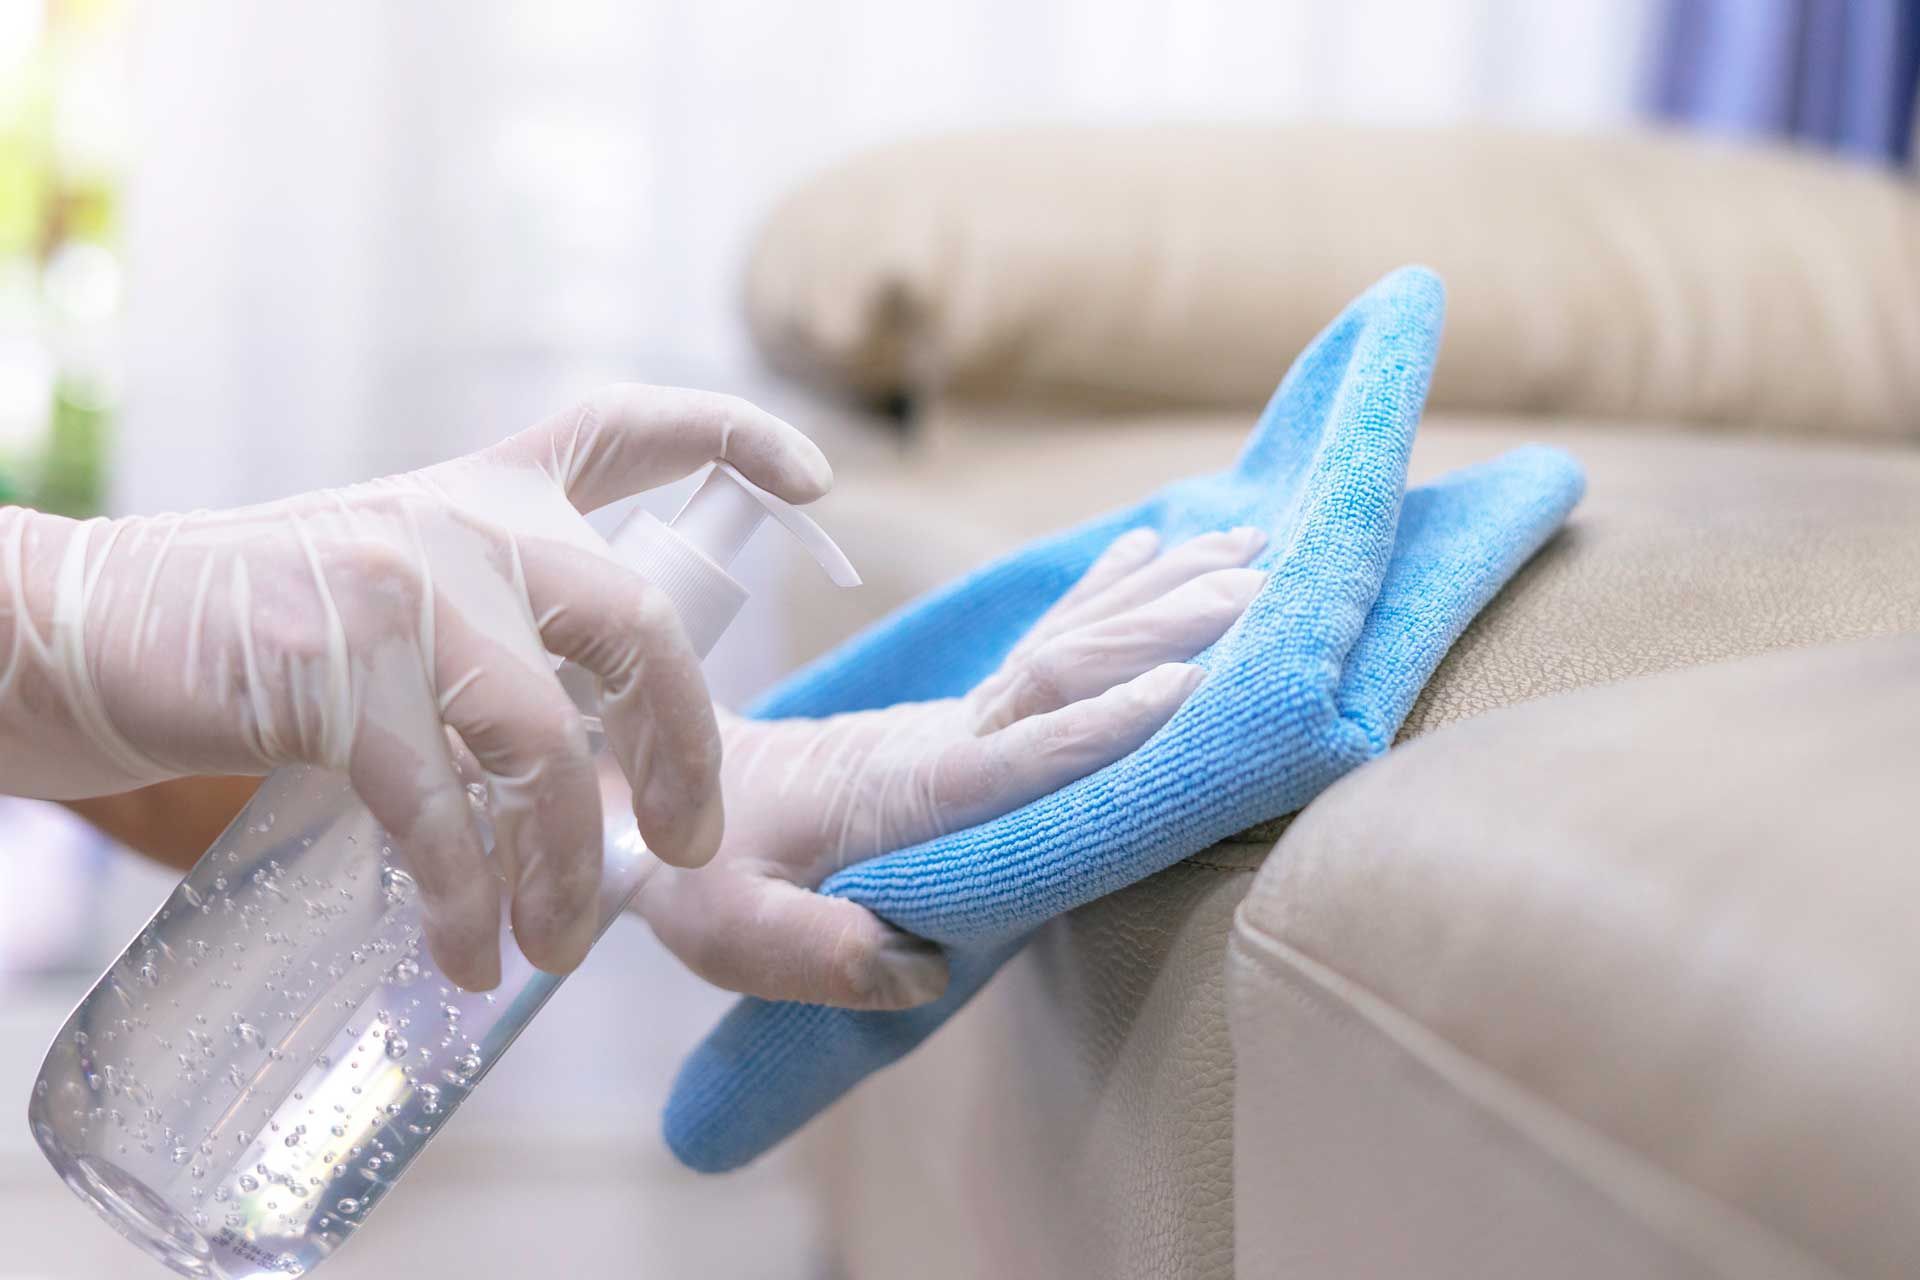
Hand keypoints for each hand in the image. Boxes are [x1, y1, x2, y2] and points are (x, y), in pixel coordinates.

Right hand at [0, 386, 832, 989]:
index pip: (629, 428)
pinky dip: (464, 898)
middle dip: (686, 752)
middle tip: (688, 850)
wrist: (82, 632)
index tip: (816, 479)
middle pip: (638, 624)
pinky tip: (467, 957)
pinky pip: (439, 807)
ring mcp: (399, 588)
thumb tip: (607, 768)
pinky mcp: (333, 671)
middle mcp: (461, 523)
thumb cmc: (254, 638)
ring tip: (560, 946)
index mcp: (486, 494)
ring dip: (566, 865)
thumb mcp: (395, 592)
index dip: (733, 438)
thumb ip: (500, 635)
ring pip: (544, 738)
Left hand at [631, 525, 1266, 1009]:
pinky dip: (1103, 595)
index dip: (1098, 722)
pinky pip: (1041, 645)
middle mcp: (942, 742)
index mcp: (901, 789)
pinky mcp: (956, 718)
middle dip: (1164, 628)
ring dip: (1157, 598)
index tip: (1189, 684)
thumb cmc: (692, 866)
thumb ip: (815, 954)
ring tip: (1246, 553)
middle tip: (1260, 584)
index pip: (1013, 747)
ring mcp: (953, 722)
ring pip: (1067, 644)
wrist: (645, 786)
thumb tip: (924, 972)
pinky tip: (1153, 551)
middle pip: (1064, 670)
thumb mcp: (723, 927)